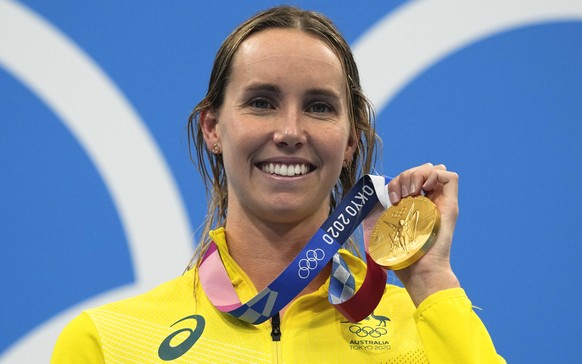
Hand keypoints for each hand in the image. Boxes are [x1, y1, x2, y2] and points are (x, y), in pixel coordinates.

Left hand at [387, 163, 460, 305]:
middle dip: (407, 176)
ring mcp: (442, 203)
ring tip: (411, 194)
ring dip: (418, 175)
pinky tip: (424, 191)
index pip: (412, 178)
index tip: (393, 199)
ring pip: (435, 169)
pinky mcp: (451, 206)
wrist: (421, 271)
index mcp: (417, 205)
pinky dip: (435, 176)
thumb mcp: (389, 230)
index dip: (399, 181)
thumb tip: (373, 206)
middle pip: (423, 169)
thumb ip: (386, 217)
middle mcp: (431, 202)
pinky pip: (450, 177)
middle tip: (402, 196)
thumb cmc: (404, 257)